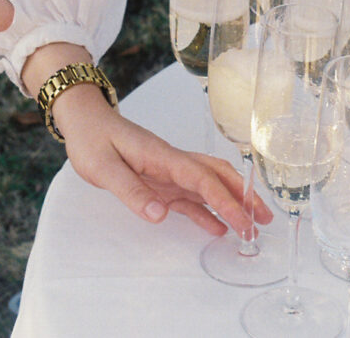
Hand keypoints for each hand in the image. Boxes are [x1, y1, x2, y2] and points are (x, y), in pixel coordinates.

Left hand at [61, 91, 273, 235]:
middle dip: (244, 198)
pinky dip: (207, 211)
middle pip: (219, 177)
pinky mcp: (161, 180)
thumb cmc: (92, 139)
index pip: (203, 179)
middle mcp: (173, 162)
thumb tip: (160, 216)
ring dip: (232, 203)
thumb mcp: (103, 167)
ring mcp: (169, 171)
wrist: (85, 121)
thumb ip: (131, 191)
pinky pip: (190, 197)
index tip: (243, 221)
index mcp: (164, 156)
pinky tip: (217, 228)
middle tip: (264, 220)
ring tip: (252, 225)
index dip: (226, 200)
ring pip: (210, 186)